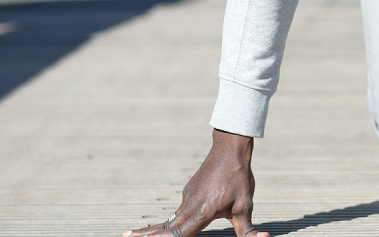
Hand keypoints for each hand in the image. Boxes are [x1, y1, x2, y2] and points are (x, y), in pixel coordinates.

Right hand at [124, 129, 268, 236]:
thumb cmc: (239, 179)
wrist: (230, 149)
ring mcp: (187, 197)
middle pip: (165, 226)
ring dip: (152, 229)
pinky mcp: (189, 191)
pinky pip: (177, 210)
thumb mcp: (246, 206)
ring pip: (168, 218)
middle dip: (145, 235)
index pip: (178, 233)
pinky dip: (165, 220)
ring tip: (132, 234)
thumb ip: (247, 229)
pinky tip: (159, 226)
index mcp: (202, 212)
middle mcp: (190, 206)